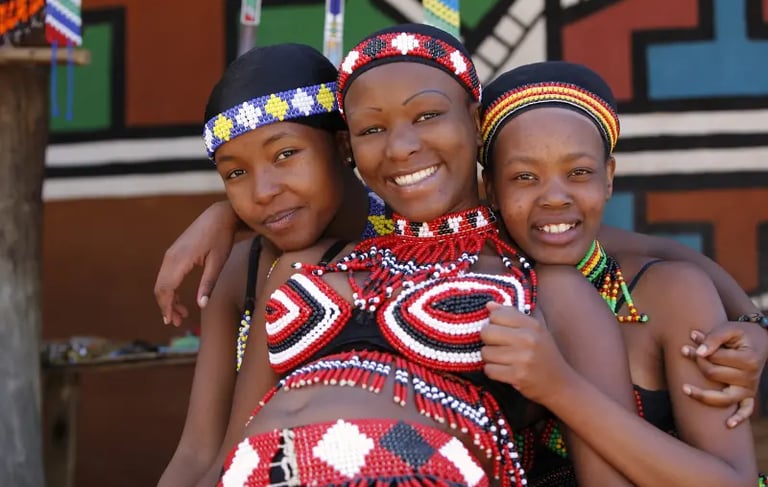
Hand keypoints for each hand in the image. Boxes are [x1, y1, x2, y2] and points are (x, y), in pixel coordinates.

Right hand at [154, 201, 239, 325]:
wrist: (219, 216)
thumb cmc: (221, 238)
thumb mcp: (218, 263)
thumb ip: (208, 284)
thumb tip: (201, 305)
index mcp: (179, 260)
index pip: (166, 289)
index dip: (166, 307)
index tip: (172, 322)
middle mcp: (170, 257)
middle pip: (160, 287)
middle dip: (166, 307)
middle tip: (177, 322)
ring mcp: (170, 254)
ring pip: (162, 282)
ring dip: (168, 299)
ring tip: (180, 315)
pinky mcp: (174, 253)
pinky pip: (166, 275)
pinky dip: (170, 289)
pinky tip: (179, 299)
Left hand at [480, 302, 572, 404]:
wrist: (561, 385)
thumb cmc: (545, 356)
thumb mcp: (535, 331)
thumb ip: (512, 315)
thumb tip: (489, 305)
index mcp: (532, 325)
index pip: (496, 314)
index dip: (494, 324)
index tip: (501, 332)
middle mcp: (528, 339)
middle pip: (487, 332)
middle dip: (488, 341)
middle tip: (499, 348)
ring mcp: (523, 358)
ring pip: (485, 352)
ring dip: (490, 359)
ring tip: (504, 361)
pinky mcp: (518, 376)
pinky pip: (489, 370)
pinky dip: (493, 372)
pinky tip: (504, 371)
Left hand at [680, 321, 767, 426]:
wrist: (760, 340)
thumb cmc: (741, 333)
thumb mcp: (728, 328)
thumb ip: (713, 338)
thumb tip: (699, 352)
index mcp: (748, 360)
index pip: (715, 360)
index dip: (698, 353)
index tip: (686, 346)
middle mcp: (750, 377)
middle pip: (715, 376)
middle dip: (697, 364)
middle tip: (684, 351)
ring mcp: (750, 388)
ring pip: (724, 398)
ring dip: (703, 395)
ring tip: (684, 389)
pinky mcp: (749, 395)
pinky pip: (746, 410)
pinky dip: (739, 418)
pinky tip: (728, 425)